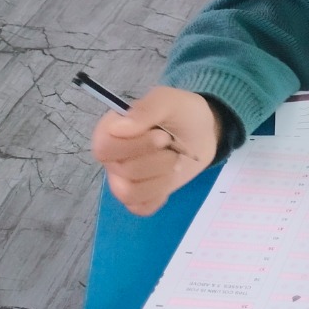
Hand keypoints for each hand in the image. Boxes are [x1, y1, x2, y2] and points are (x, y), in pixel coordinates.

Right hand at [91, 86, 217, 215]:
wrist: (204, 133)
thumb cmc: (182, 113)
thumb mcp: (169, 100)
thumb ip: (147, 108)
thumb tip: (119, 128)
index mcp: (111, 130)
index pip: (104, 147)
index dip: (135, 146)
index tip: (162, 136)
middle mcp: (112, 157)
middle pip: (122, 171)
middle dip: (157, 160)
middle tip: (173, 146)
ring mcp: (123, 179)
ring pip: (129, 192)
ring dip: (161, 178)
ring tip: (175, 162)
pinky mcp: (139, 197)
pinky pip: (140, 207)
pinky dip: (160, 195)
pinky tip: (169, 179)